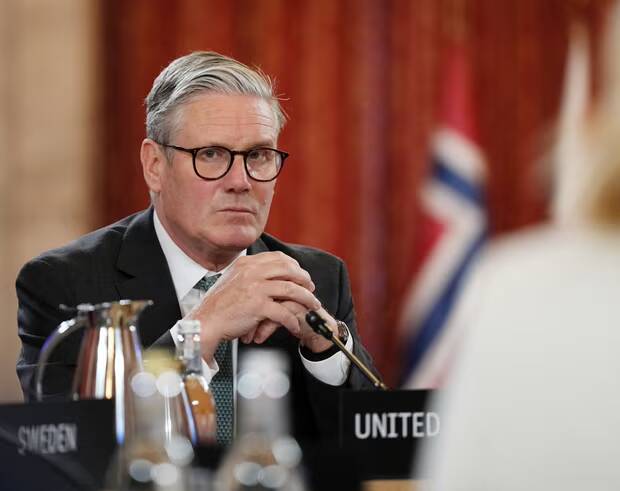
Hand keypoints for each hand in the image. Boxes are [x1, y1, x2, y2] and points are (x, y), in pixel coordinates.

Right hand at [187, 252, 320, 359]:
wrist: (205, 322)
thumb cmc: (218, 306)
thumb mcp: (232, 280)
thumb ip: (249, 274)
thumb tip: (267, 272)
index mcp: (246, 264)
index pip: (278, 258)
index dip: (294, 266)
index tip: (301, 275)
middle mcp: (251, 272)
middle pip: (288, 270)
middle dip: (304, 279)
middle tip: (311, 288)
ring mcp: (255, 288)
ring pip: (291, 289)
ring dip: (306, 298)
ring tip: (312, 305)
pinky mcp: (257, 306)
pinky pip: (283, 311)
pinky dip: (292, 319)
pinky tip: (295, 325)